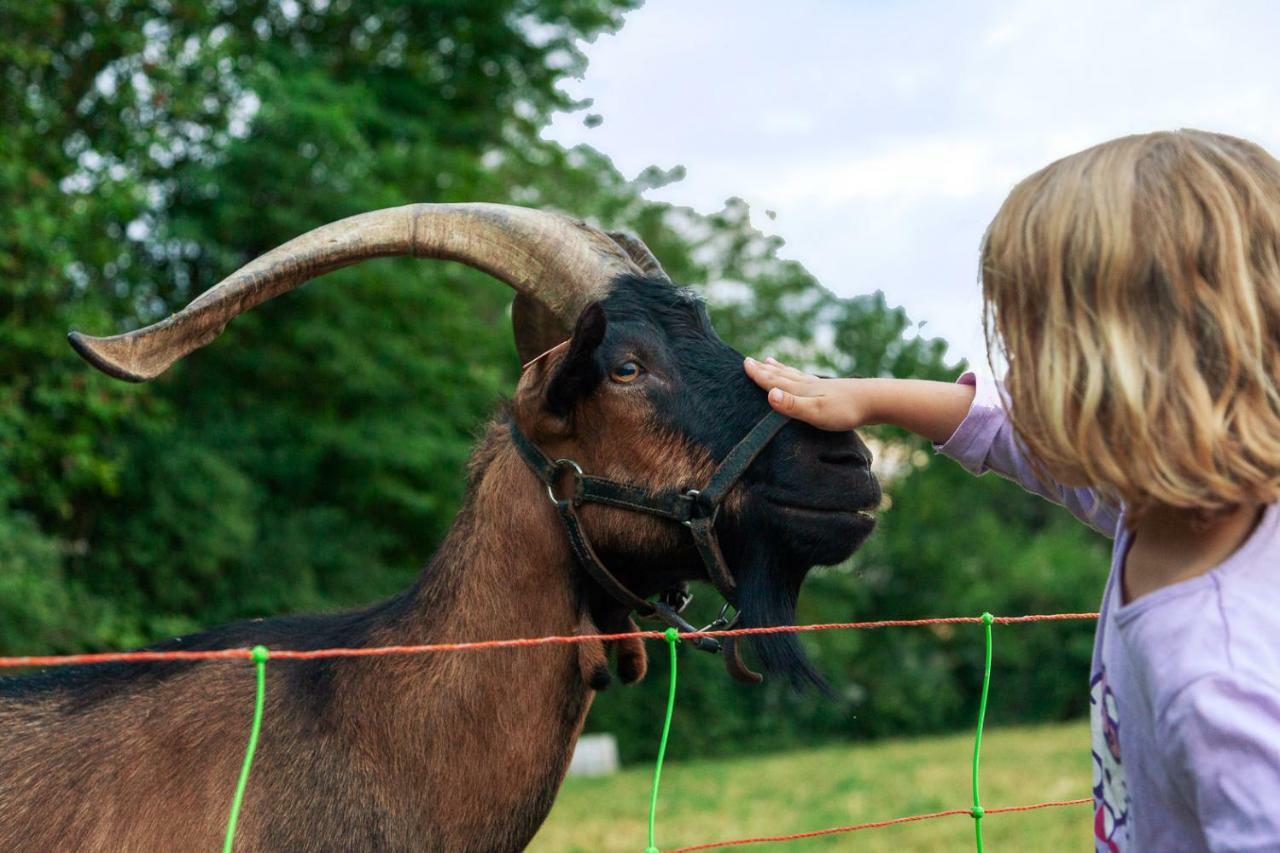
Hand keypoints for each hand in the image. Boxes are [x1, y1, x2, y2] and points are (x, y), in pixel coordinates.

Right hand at [743, 357, 866, 430]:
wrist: (877, 401)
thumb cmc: (846, 410)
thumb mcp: (816, 412)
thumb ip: (792, 405)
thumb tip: (769, 394)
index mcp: (801, 390)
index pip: (774, 381)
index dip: (758, 374)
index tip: (744, 363)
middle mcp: (808, 384)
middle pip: (781, 375)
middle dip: (764, 369)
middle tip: (749, 360)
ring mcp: (820, 385)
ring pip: (793, 375)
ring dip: (780, 369)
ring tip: (770, 361)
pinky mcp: (831, 390)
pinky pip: (807, 379)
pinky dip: (798, 375)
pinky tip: (804, 377)